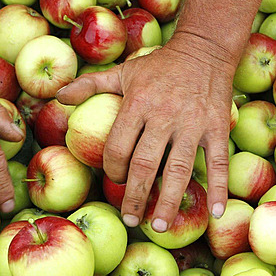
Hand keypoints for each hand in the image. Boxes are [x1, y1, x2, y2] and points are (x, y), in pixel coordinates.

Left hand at [57, 34, 235, 231]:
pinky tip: (216, 213)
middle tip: (129, 218)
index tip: (113, 180)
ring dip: (168, 201)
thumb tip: (58, 97)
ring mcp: (192, 124)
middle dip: (135, 195)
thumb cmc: (159, 65)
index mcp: (138, 104)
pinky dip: (218, 189)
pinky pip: (217, 162)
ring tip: (159, 226)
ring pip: (179, 169)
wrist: (204, 50)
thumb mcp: (123, 71)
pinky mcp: (217, 127)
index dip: (112, 169)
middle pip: (145, 164)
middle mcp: (164, 116)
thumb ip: (90, 85)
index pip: (118, 146)